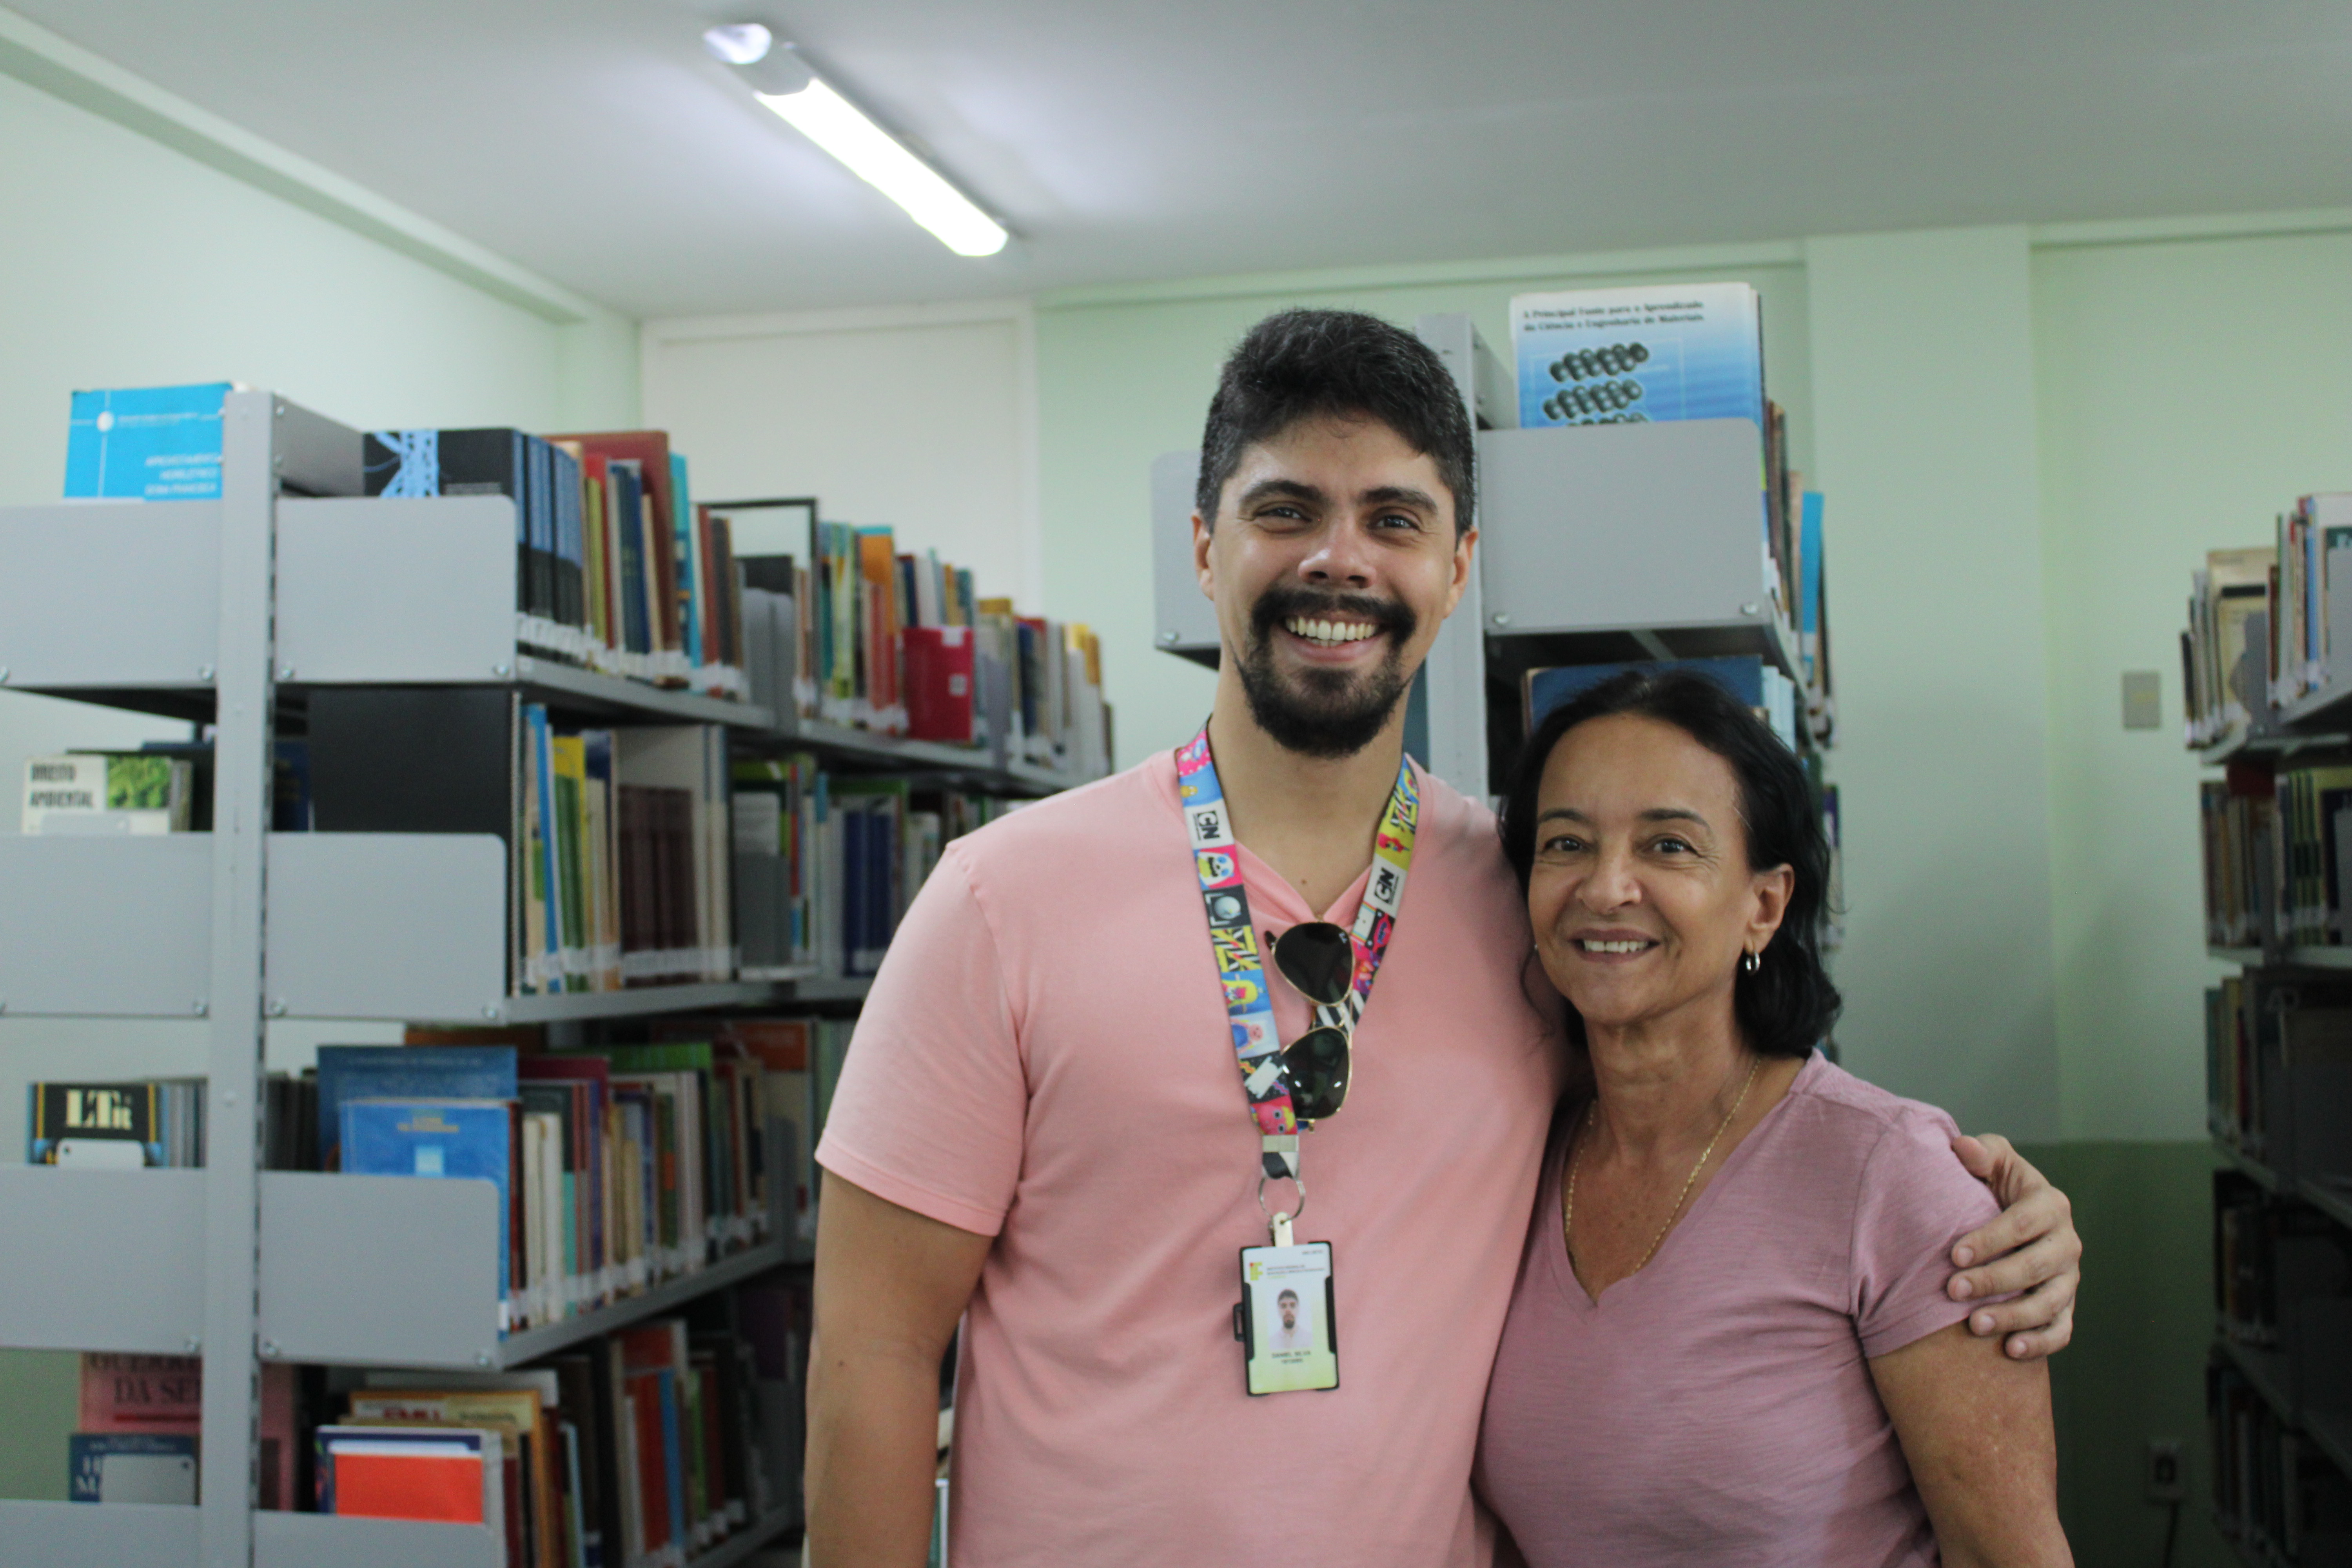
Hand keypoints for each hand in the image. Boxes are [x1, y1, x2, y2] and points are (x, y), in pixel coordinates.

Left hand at [1946, 1134, 2078, 1360]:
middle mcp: (2066, 1242)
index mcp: (2050, 1204)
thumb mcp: (1991, 1162)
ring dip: (2013, 1317)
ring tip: (1975, 1325)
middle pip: (2034, 1266)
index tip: (1954, 1255)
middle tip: (1953, 1291)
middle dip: (1993, 1281)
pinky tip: (2010, 1350)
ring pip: (2050, 1303)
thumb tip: (1962, 1147)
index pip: (2021, 1224)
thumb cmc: (1993, 1184)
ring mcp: (2069, 1277)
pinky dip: (2040, 1343)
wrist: (2009, 1215)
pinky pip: (2061, 1330)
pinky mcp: (2066, 1306)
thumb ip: (1980, 1153)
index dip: (1989, 1240)